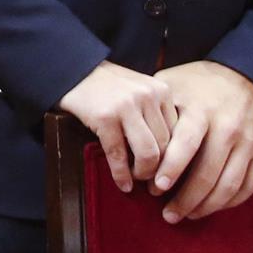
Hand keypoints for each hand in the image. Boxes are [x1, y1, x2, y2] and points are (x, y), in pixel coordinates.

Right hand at [57, 60, 175, 193]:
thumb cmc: (107, 85)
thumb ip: (155, 114)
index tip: (168, 172)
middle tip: (153, 183)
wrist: (72, 69)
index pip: (180, 133)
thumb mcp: (139, 91)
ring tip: (137, 180)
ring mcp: (126, 106)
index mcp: (161, 90)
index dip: (175, 158)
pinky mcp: (104, 117)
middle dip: (161, 170)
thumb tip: (170, 155)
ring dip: (143, 173)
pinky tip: (122, 183)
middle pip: (167, 146)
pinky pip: (118, 154)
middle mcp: (148, 96)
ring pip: (148, 153)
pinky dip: (121, 174)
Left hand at [152, 60, 252, 222]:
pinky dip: (229, 202)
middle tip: (167, 214)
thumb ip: (155, 110)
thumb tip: (131, 138)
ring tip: (186, 216)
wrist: (248, 74)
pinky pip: (248, 186)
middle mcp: (228, 128)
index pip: (186, 145)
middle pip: (208, 173)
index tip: (156, 188)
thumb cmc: (199, 83)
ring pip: (229, 185)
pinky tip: (211, 207)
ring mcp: (249, 142)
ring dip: (206, 207)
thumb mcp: (173, 84)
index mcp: (202, 110)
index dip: (171, 169)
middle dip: (186, 199)